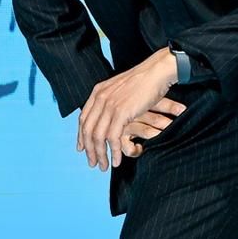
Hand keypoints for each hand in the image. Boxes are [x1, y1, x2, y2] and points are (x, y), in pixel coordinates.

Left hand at [77, 47, 178, 170]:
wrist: (157, 72)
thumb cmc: (144, 80)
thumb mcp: (120, 88)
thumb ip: (111, 100)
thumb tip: (108, 114)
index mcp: (98, 92)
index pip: (83, 119)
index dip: (81, 136)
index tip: (82, 149)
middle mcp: (100, 98)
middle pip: (88, 130)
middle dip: (89, 150)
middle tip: (93, 163)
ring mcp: (110, 105)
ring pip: (98, 136)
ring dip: (100, 154)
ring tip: (104, 166)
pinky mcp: (121, 112)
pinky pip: (113, 137)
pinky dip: (114, 151)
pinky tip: (117, 160)